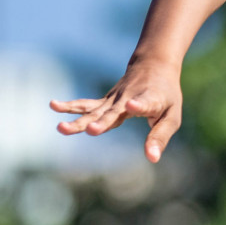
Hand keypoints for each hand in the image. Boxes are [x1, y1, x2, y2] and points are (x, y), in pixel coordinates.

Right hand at [51, 60, 183, 163]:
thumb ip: (160, 137)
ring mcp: (114, 99)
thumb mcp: (172, 117)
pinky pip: (87, 104)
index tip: (132, 106)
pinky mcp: (105, 100)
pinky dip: (71, 106)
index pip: (145, 103)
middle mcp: (128, 98)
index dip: (139, 105)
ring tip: (61, 127)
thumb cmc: (166, 95)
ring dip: (78, 119)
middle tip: (91, 130)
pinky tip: (53, 105)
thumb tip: (152, 158)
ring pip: (95, 110)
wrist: (154, 66)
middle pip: (113, 112)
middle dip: (102, 122)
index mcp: (150, 99)